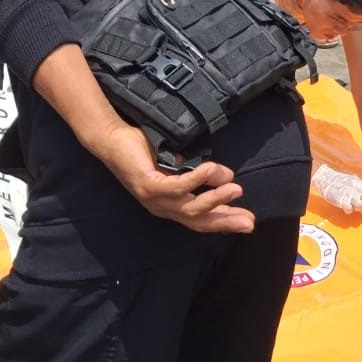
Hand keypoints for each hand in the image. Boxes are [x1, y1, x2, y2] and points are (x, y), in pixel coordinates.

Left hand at [93, 124, 254, 233]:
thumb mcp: (176, 164)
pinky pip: (177, 186)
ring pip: (190, 207)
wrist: (112, 139)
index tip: (248, 221)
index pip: (200, 220)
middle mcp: (163, 207)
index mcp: (170, 205)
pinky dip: (196, 179)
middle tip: (249, 221)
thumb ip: (197, 174)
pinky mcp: (149, 186)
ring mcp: (155, 199)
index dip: (223, 222)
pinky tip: (211, 170)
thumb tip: (225, 175)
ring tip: (236, 189)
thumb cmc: (143, 151)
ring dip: (215, 199)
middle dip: (225, 221)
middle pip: (198, 221)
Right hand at [312, 164, 361, 212]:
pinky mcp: (340, 200)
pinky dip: (349, 210)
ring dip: (358, 208)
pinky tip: (346, 207)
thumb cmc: (342, 182)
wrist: (326, 178)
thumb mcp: (355, 184)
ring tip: (354, 206)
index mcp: (360, 184)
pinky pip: (349, 208)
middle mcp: (356, 188)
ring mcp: (348, 194)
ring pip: (360, 205)